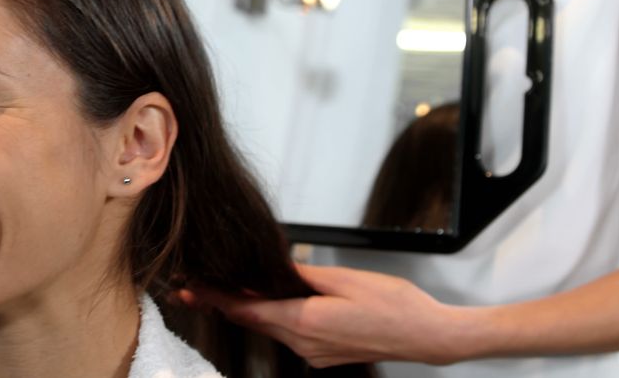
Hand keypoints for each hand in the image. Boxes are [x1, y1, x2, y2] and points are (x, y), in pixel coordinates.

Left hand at [177, 264, 472, 367]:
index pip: (245, 310)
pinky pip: (288, 333)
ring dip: (246, 309)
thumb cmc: (396, 305)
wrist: (429, 337)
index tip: (189, 286)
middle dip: (220, 303)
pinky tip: (266, 302)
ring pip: (269, 327)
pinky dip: (271, 317)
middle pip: (251, 321)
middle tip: (191, 286)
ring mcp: (314, 353)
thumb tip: (271, 263)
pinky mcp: (324, 355)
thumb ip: (302, 274)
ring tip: (220, 290)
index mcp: (305, 322)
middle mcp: (304, 343)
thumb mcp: (345, 279)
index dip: (213, 298)